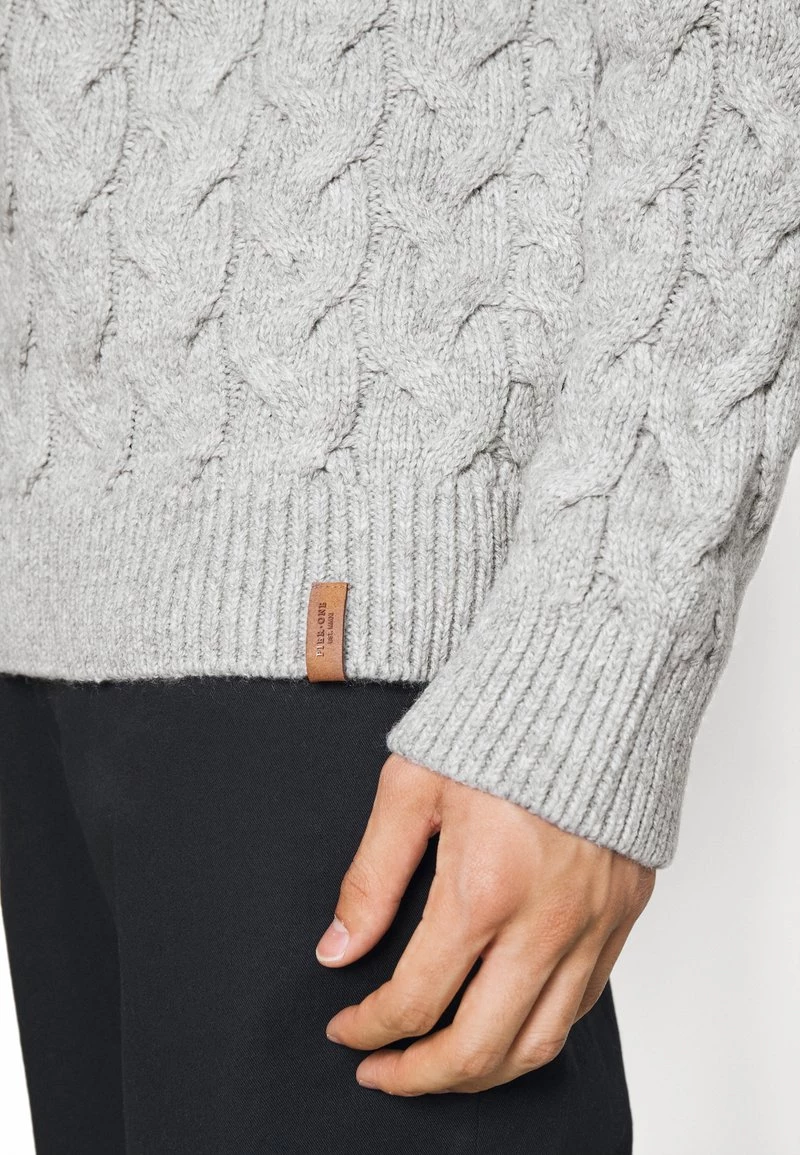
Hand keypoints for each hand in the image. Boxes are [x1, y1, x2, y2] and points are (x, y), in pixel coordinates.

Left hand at [317, 753, 653, 1094]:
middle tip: (382, 1072)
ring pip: (540, 1043)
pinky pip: (583, 1004)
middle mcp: (545, 921)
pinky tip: (503, 1019)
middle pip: (479, 1048)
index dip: (368, 1030)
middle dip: (418, 1077)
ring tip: (439, 1065)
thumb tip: (336, 950)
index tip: (346, 1030)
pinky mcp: (624, 914)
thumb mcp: (411, 787)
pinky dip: (537, 1030)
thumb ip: (372, 878)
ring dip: (481, 1073)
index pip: (414, 1000)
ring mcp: (594, 924)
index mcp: (482, 889)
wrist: (591, 684)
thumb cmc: (498, 723)